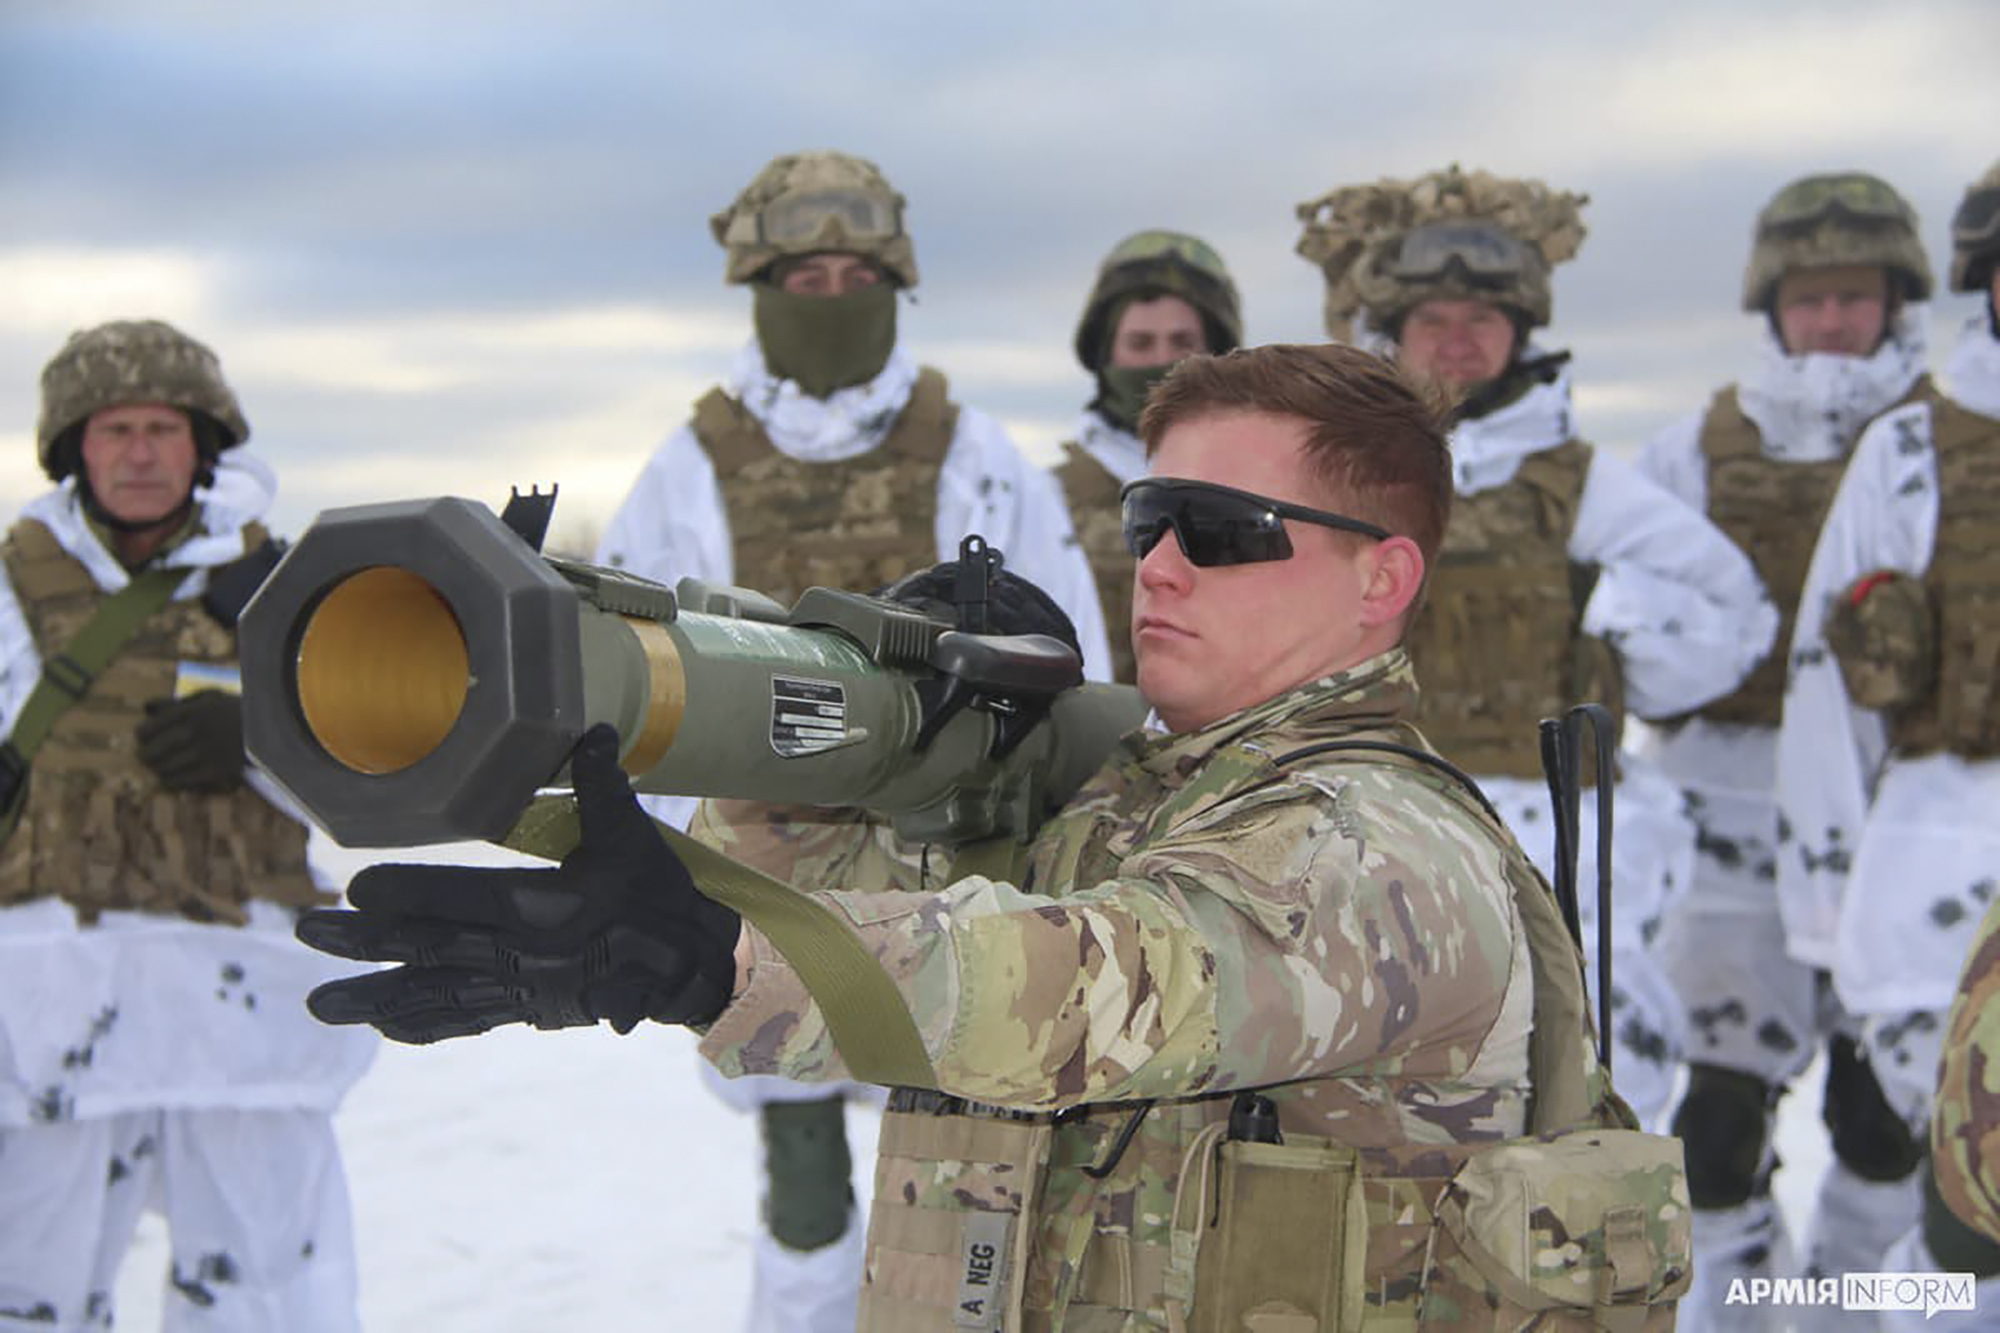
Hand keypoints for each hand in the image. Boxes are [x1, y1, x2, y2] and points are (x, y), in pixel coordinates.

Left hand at [136, 690, 244, 792]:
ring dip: (157, 768)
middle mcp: (195, 732)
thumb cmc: (236, 709)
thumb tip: (146, 707)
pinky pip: (184, 780)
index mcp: (191, 712)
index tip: (141, 737)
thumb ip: (176, 702)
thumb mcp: (208, 696)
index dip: (142, 734)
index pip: (150, 728)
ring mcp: (206, 753)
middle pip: (154, 750)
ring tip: (155, 767)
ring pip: (167, 767)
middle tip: (143, 756)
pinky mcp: (216, 770)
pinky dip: (171, 782)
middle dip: (145, 755)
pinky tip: (166, 780)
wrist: (270, 728)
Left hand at [296, 724, 740, 1043]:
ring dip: (374, 998)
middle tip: (305, 932)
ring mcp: (522, 987)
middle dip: (364, 942)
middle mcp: (523, 954)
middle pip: (431, 947)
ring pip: (436, 994)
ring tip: (318, 1005)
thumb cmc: (659, 895)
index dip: (408, 895)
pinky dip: (423, 1021)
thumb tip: (590, 729)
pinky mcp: (528, 1008)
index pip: (463, 899)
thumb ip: (602, 784)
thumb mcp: (632, 836)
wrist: (691, 966)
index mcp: (544, 907)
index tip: (353, 888)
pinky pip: (466, 1018)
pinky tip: (382, 1024)